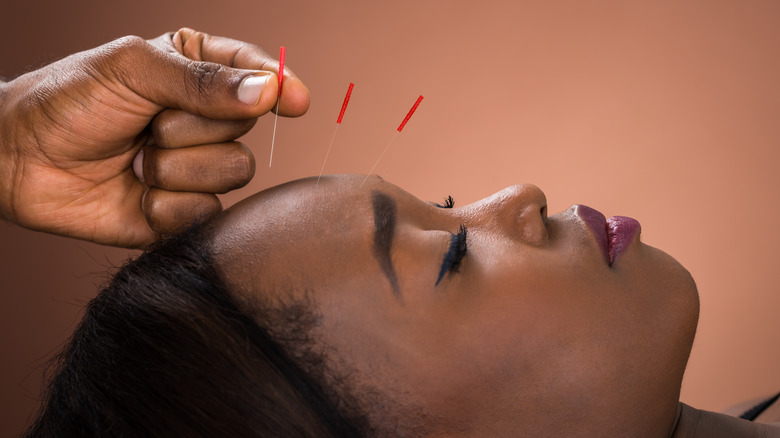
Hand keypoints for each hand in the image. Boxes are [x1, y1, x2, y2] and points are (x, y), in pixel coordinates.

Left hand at [0, 28, 309, 247]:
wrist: (19, 161)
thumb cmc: (68, 102)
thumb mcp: (133, 71)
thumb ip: (203, 81)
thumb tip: (268, 92)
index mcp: (195, 71)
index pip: (256, 73)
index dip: (279, 86)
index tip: (294, 100)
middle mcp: (204, 119)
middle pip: (246, 125)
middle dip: (192, 127)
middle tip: (147, 125)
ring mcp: (197, 166)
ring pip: (234, 171)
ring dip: (178, 168)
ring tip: (137, 161)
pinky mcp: (184, 210)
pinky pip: (208, 211)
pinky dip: (168, 205)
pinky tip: (138, 194)